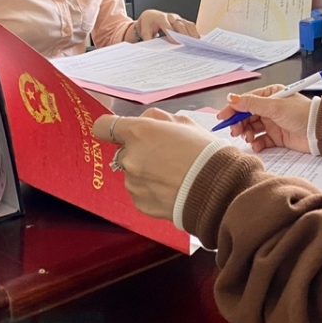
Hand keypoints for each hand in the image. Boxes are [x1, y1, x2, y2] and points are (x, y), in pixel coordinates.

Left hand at [92, 109, 214, 219]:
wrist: (219, 189)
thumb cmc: (205, 153)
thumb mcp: (184, 123)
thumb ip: (156, 119)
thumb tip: (144, 121)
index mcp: (138, 132)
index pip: (102, 127)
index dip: (110, 129)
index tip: (121, 133)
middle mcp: (130, 158)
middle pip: (122, 151)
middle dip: (138, 151)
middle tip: (164, 155)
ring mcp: (133, 183)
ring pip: (131, 172)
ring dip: (145, 172)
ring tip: (172, 174)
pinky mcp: (140, 203)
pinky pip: (139, 192)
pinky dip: (151, 190)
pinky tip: (171, 188)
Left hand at [134, 9, 200, 41]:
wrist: (150, 17)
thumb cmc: (148, 25)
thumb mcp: (144, 31)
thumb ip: (148, 39)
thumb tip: (152, 48)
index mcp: (160, 17)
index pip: (167, 26)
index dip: (172, 34)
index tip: (175, 42)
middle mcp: (170, 16)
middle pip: (179, 24)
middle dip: (184, 34)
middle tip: (188, 43)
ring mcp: (177, 18)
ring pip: (187, 24)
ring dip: (192, 33)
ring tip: (196, 42)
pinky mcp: (182, 21)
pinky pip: (190, 25)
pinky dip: (194, 32)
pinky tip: (197, 40)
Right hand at [217, 84, 312, 153]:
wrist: (320, 131)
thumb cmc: (302, 114)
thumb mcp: (274, 106)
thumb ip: (251, 104)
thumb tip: (232, 98)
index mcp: (270, 95)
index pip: (246, 101)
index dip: (233, 109)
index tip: (223, 118)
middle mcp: (271, 108)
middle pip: (247, 116)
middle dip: (239, 124)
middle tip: (235, 132)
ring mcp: (274, 122)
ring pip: (253, 128)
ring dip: (248, 133)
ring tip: (249, 138)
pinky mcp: (278, 137)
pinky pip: (262, 140)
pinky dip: (257, 143)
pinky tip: (257, 145)